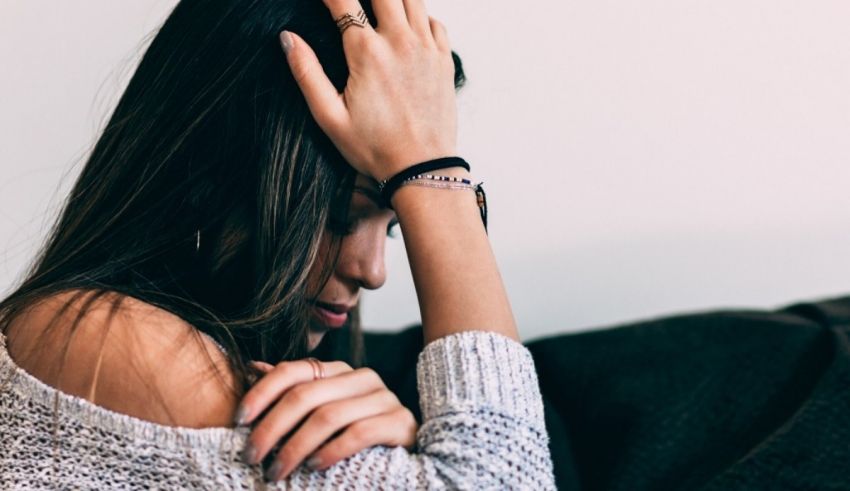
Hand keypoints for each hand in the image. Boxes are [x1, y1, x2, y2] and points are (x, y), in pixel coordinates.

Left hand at [237, 358, 417, 481]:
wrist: (407, 456)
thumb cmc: (354, 436)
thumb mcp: (320, 413)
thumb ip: (291, 392)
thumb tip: (252, 367)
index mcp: (338, 371)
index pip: (292, 371)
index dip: (260, 394)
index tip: (237, 421)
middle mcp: (361, 377)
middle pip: (305, 395)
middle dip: (271, 428)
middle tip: (251, 456)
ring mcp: (383, 398)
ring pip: (328, 416)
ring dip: (295, 447)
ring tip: (276, 471)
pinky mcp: (400, 422)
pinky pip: (359, 433)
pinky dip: (331, 451)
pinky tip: (313, 467)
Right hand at [279, 0, 457, 181]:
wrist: (422, 169)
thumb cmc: (374, 148)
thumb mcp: (329, 117)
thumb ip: (306, 73)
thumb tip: (287, 38)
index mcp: (366, 53)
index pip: (342, 0)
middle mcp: (400, 42)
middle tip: (353, 4)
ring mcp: (426, 48)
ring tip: (377, 8)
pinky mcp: (444, 60)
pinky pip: (435, 20)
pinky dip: (419, 15)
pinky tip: (407, 27)